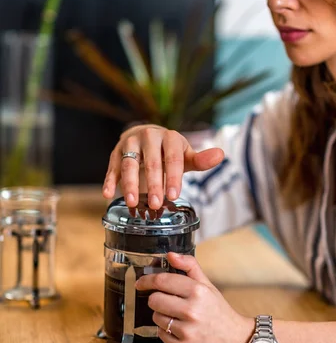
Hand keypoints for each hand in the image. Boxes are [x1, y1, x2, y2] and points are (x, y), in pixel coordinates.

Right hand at [102, 124, 223, 208]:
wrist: (146, 137)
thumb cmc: (169, 151)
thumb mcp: (186, 155)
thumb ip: (201, 160)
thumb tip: (221, 154)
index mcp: (170, 137)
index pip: (172, 158)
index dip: (173, 177)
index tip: (173, 196)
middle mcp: (149, 136)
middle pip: (151, 163)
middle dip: (154, 185)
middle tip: (156, 205)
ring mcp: (131, 144)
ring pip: (129, 164)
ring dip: (130, 185)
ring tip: (133, 203)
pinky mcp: (116, 152)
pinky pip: (112, 167)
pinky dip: (110, 180)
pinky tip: (108, 194)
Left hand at [135, 252, 253, 342]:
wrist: (238, 342)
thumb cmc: (220, 312)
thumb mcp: (209, 286)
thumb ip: (190, 267)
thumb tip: (170, 255)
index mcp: (198, 292)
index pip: (162, 281)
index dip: (147, 280)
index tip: (141, 282)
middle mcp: (192, 311)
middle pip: (154, 300)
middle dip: (157, 300)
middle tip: (168, 303)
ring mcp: (187, 332)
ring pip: (156, 318)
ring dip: (163, 317)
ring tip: (179, 319)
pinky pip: (161, 336)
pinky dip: (167, 333)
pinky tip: (181, 332)